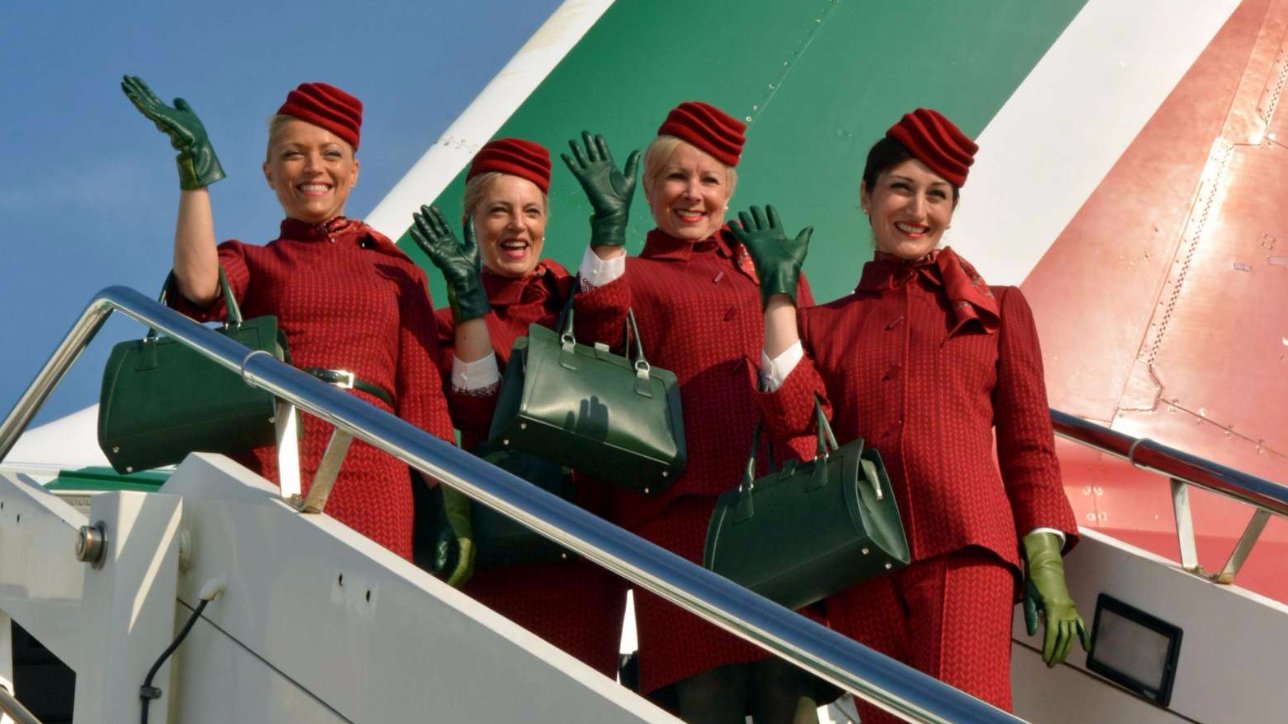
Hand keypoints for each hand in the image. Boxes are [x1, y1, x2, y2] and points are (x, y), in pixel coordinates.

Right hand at [121, 75, 225, 189]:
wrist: (196, 144)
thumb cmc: (193, 133)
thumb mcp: (188, 114)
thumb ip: (182, 106)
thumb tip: (176, 99)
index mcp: (165, 112)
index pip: (150, 98)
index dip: (143, 88)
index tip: (135, 78)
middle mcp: (159, 114)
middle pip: (144, 98)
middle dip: (135, 88)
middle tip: (124, 77)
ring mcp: (159, 117)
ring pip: (143, 103)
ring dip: (133, 93)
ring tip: (124, 83)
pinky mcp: (160, 120)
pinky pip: (147, 110)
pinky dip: (139, 102)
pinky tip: (132, 95)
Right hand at [410, 205, 490, 322]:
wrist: (469, 278)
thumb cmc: (472, 265)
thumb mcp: (472, 244)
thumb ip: (469, 230)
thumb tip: (469, 215)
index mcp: (452, 241)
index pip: (443, 226)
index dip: (438, 217)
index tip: (433, 208)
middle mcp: (444, 243)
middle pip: (434, 227)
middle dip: (428, 218)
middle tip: (421, 207)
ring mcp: (438, 249)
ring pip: (429, 234)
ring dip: (422, 225)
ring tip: (415, 215)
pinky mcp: (435, 255)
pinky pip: (426, 245)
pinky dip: (419, 238)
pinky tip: (413, 230)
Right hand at [434, 486, 475, 587]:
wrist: (453, 501)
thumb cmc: (449, 518)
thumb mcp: (442, 539)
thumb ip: (441, 554)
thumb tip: (436, 570)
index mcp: (466, 549)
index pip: (464, 571)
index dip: (456, 582)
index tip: (447, 592)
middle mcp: (470, 549)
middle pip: (466, 573)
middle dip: (457, 585)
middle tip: (446, 597)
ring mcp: (469, 546)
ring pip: (466, 571)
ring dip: (457, 582)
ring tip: (447, 591)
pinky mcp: (466, 542)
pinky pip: (463, 563)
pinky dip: (457, 574)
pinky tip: (450, 580)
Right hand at [561, 132, 639, 247]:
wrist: (613, 212)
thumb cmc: (623, 199)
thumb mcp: (630, 179)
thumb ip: (631, 164)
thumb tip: (636, 150)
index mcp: (610, 167)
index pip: (604, 152)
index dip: (600, 144)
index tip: (598, 135)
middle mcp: (599, 168)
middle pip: (592, 152)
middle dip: (588, 142)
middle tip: (585, 132)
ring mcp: (591, 173)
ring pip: (582, 158)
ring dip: (577, 149)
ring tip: (572, 140)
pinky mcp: (584, 179)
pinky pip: (575, 168)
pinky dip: (569, 161)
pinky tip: (564, 154)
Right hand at [730, 205, 811, 307]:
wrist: (780, 274)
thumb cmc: (791, 261)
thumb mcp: (800, 246)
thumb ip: (804, 235)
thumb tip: (811, 227)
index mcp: (779, 236)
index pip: (774, 221)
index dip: (771, 214)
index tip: (769, 206)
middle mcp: (767, 236)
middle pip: (760, 221)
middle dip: (757, 214)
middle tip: (753, 207)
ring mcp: (758, 239)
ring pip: (750, 225)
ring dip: (746, 218)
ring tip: (742, 212)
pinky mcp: (749, 243)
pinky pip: (741, 233)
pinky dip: (735, 227)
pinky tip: (731, 221)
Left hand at [1022, 532, 1089, 666]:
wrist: (1047, 567)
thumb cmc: (1034, 581)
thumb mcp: (1029, 597)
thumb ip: (1031, 616)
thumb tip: (1033, 634)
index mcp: (1053, 608)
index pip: (1052, 634)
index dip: (1049, 648)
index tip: (1045, 659)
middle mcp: (1066, 611)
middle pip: (1063, 637)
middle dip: (1057, 652)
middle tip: (1050, 664)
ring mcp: (1071, 610)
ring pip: (1071, 634)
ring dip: (1066, 648)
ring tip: (1059, 660)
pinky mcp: (1073, 608)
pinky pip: (1081, 625)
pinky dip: (1084, 636)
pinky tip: (1086, 649)